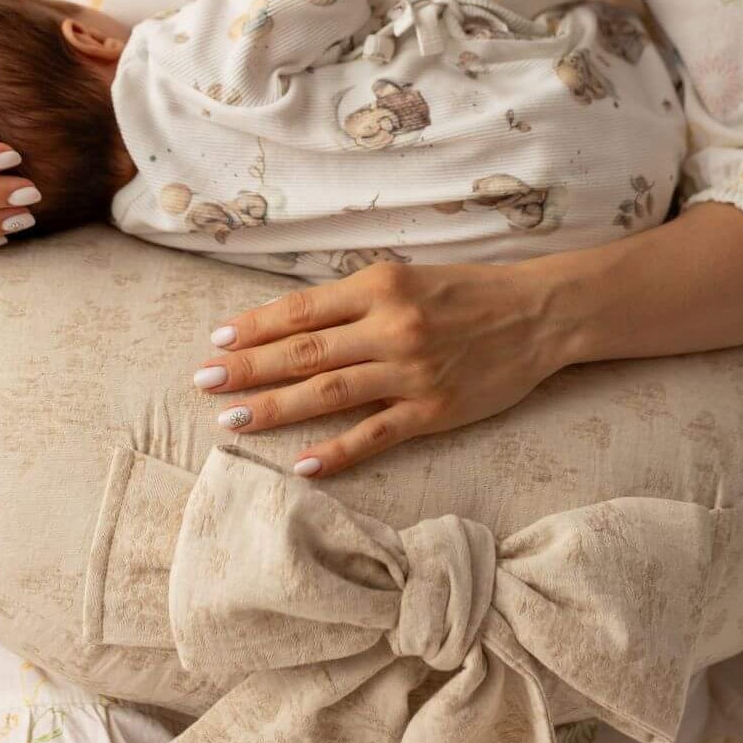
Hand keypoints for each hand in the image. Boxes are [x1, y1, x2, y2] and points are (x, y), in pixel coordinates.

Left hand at [191, 260, 562, 476]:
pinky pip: (376, 435)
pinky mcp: (434, 409)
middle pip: (304, 353)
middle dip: (248, 369)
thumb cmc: (466, 292)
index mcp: (381, 285)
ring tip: (232, 420)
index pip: (301, 310)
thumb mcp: (407, 278)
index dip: (254, 327)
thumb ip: (355, 300)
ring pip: (329, 393)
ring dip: (275, 409)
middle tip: (204, 383)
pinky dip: (337, 451)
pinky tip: (302, 464)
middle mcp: (391, 326)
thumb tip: (291, 323)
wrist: (538, 314)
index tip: (216, 340)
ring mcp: (412, 371)